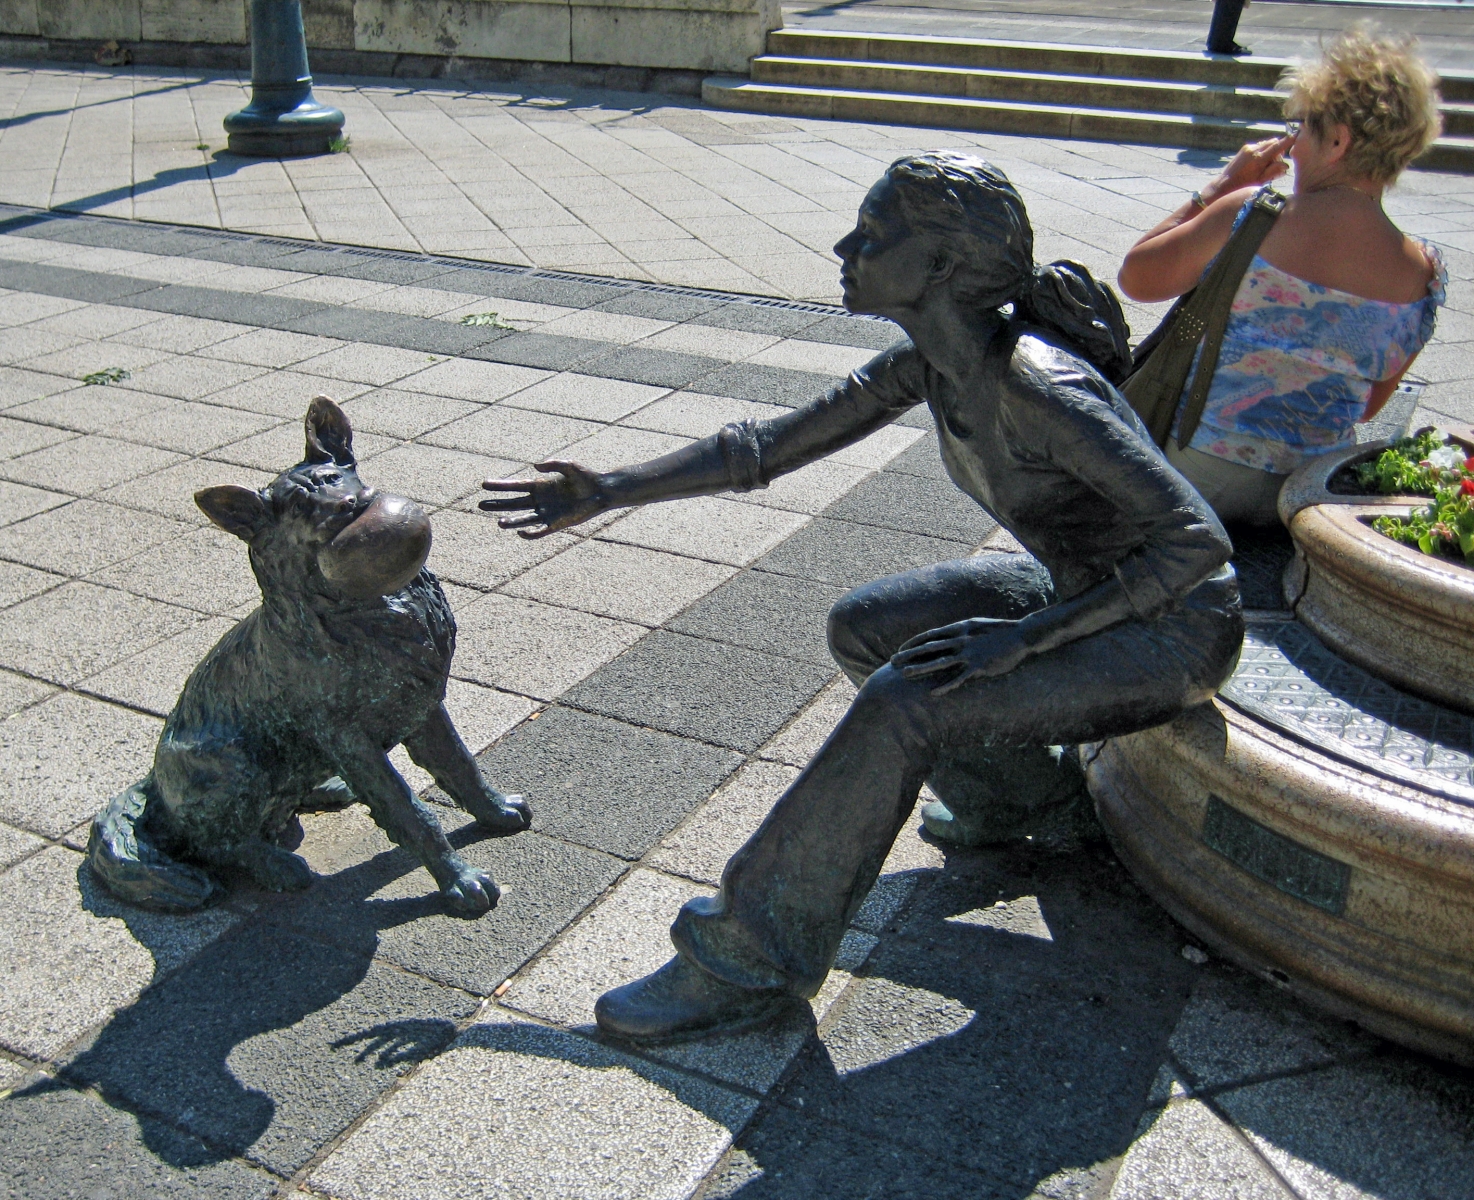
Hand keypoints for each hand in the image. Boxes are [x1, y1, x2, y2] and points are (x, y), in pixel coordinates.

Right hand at [480, 460, 607, 537]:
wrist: (601, 492)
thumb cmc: (586, 477)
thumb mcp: (569, 465)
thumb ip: (552, 464)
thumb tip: (535, 467)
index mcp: (540, 486)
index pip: (515, 486)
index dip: (500, 486)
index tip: (484, 484)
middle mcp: (540, 500)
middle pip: (514, 503)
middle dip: (497, 504)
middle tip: (479, 504)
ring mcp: (547, 513)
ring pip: (524, 518)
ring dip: (511, 521)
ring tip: (498, 522)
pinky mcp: (557, 524)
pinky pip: (540, 531)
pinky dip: (530, 533)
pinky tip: (520, 532)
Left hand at [889, 617, 1030, 694]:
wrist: (1022, 635)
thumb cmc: (1000, 631)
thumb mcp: (976, 626)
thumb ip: (960, 632)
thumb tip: (946, 637)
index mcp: (959, 628)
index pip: (929, 635)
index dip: (913, 643)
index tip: (900, 649)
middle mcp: (961, 639)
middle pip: (929, 647)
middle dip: (909, 655)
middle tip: (892, 661)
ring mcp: (969, 653)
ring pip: (940, 662)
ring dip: (921, 668)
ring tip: (905, 675)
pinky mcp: (979, 666)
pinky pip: (959, 678)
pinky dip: (945, 685)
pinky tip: (933, 693)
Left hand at [1203, 135, 1292, 202]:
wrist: (1223, 186)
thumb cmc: (1242, 187)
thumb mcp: (1260, 182)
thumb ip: (1274, 172)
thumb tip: (1285, 165)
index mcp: (1259, 158)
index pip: (1278, 145)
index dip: (1288, 140)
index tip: (1297, 135)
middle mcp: (1253, 149)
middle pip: (1273, 142)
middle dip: (1278, 149)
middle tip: (1276, 164)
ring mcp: (1247, 148)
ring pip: (1266, 143)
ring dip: (1270, 150)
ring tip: (1266, 166)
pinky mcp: (1243, 149)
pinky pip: (1258, 146)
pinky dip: (1262, 151)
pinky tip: (1258, 164)